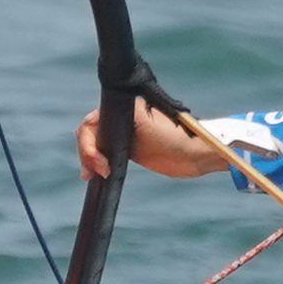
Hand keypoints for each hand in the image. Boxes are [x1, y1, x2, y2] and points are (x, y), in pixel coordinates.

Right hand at [77, 100, 237, 181]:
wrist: (194, 154)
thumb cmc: (176, 134)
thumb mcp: (146, 122)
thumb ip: (120, 118)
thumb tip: (93, 120)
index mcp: (123, 107)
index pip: (92, 121)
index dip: (88, 141)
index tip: (99, 158)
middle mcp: (120, 119)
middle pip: (89, 134)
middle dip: (87, 152)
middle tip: (99, 170)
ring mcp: (123, 136)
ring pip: (94, 146)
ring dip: (89, 160)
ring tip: (92, 176)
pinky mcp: (128, 151)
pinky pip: (104, 156)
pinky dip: (96, 165)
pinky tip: (93, 176)